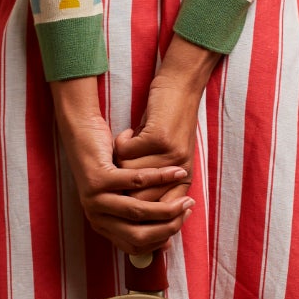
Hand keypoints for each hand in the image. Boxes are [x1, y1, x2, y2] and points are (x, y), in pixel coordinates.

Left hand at [50, 76, 193, 255]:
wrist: (82, 133)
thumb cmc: (107, 163)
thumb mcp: (122, 195)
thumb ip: (140, 216)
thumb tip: (167, 242)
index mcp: (102, 224)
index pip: (135, 246)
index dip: (160, 239)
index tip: (179, 223)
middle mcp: (96, 216)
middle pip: (138, 234)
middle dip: (168, 225)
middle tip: (187, 210)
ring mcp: (95, 199)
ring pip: (138, 211)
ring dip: (167, 206)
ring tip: (186, 197)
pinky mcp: (98, 178)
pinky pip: (136, 181)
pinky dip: (160, 178)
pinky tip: (176, 172)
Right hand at [112, 34, 223, 201]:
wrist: (182, 87)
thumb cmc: (170, 122)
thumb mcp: (168, 155)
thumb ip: (158, 180)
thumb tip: (132, 206)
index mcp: (184, 178)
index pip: (157, 209)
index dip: (136, 210)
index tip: (119, 203)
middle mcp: (180, 170)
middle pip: (140, 197)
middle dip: (121, 186)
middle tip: (113, 171)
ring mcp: (171, 155)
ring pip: (129, 174)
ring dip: (120, 159)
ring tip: (124, 146)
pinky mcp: (159, 138)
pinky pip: (125, 152)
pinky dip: (121, 141)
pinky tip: (127, 132)